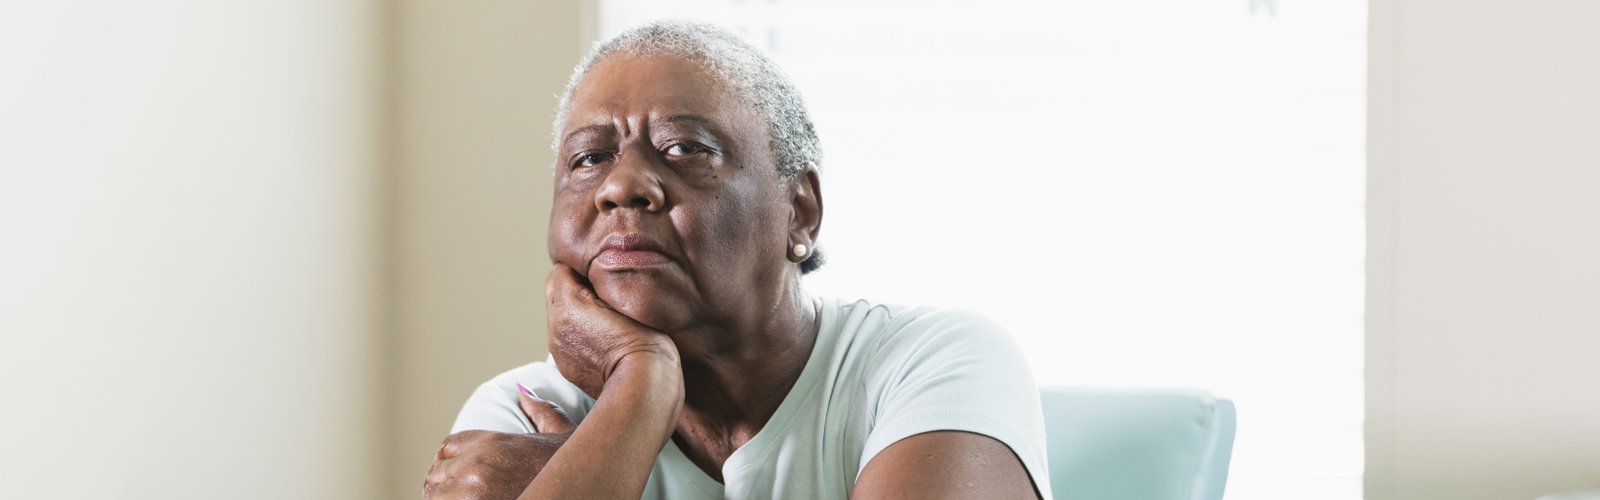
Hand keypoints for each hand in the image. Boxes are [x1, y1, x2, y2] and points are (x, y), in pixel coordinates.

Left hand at [422, 390, 577, 499]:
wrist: (581, 494)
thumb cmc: (576, 470)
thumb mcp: (564, 435)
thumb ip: (542, 412)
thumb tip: (523, 392)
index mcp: (494, 442)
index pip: (448, 446)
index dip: (448, 459)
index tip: (452, 470)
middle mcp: (478, 465)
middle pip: (436, 472)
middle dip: (443, 482)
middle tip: (454, 492)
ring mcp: (472, 493)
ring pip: (434, 495)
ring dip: (441, 498)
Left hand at [545, 263, 679, 397]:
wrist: (645, 385)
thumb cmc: (645, 340)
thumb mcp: (626, 297)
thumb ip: (601, 282)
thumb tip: (592, 274)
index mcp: (568, 303)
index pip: (561, 269)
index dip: (582, 270)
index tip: (601, 277)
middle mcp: (555, 325)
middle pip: (553, 290)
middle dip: (572, 287)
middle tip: (600, 295)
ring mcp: (557, 348)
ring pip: (557, 315)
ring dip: (573, 311)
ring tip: (603, 319)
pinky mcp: (564, 365)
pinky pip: (564, 338)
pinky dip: (576, 334)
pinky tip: (600, 339)